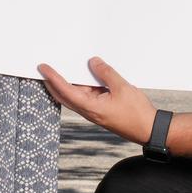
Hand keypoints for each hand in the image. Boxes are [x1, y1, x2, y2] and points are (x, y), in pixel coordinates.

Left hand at [38, 57, 155, 144]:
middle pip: (64, 95)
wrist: (149, 129)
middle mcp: (88, 111)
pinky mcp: (100, 110)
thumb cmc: (136, 113)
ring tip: (63, 68)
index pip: (65, 90)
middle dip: (52, 82)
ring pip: (75, 96)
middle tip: (44, 69)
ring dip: (68, 83)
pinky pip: (86, 96)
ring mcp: (94, 112)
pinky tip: (85, 75)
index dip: (53, 78)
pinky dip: (82, 85)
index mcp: (90, 107)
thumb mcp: (122, 87)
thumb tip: (92, 62)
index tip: (43, 68)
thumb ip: (105, 73)